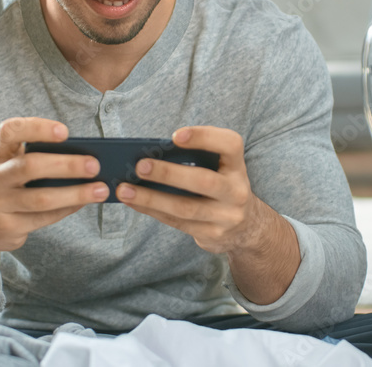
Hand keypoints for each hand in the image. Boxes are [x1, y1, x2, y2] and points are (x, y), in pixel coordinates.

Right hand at [0, 117, 108, 251]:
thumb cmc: (11, 185)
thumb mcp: (15, 166)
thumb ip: (41, 159)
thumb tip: (87, 160)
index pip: (10, 131)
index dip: (36, 128)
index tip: (65, 132)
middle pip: (30, 166)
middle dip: (67, 165)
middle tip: (95, 165)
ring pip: (40, 198)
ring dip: (75, 193)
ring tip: (100, 190)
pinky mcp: (4, 227)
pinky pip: (42, 218)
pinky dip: (67, 210)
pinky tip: (83, 203)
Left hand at [116, 126, 265, 253]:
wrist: (247, 226)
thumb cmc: (222, 186)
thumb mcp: (221, 168)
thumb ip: (197, 158)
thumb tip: (151, 154)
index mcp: (237, 166)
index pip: (230, 145)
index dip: (204, 137)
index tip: (175, 136)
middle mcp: (236, 191)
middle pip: (203, 181)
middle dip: (168, 173)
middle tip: (140, 166)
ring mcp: (226, 216)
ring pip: (185, 207)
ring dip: (151, 198)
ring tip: (124, 189)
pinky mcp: (212, 235)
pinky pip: (177, 222)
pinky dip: (152, 210)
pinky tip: (133, 202)